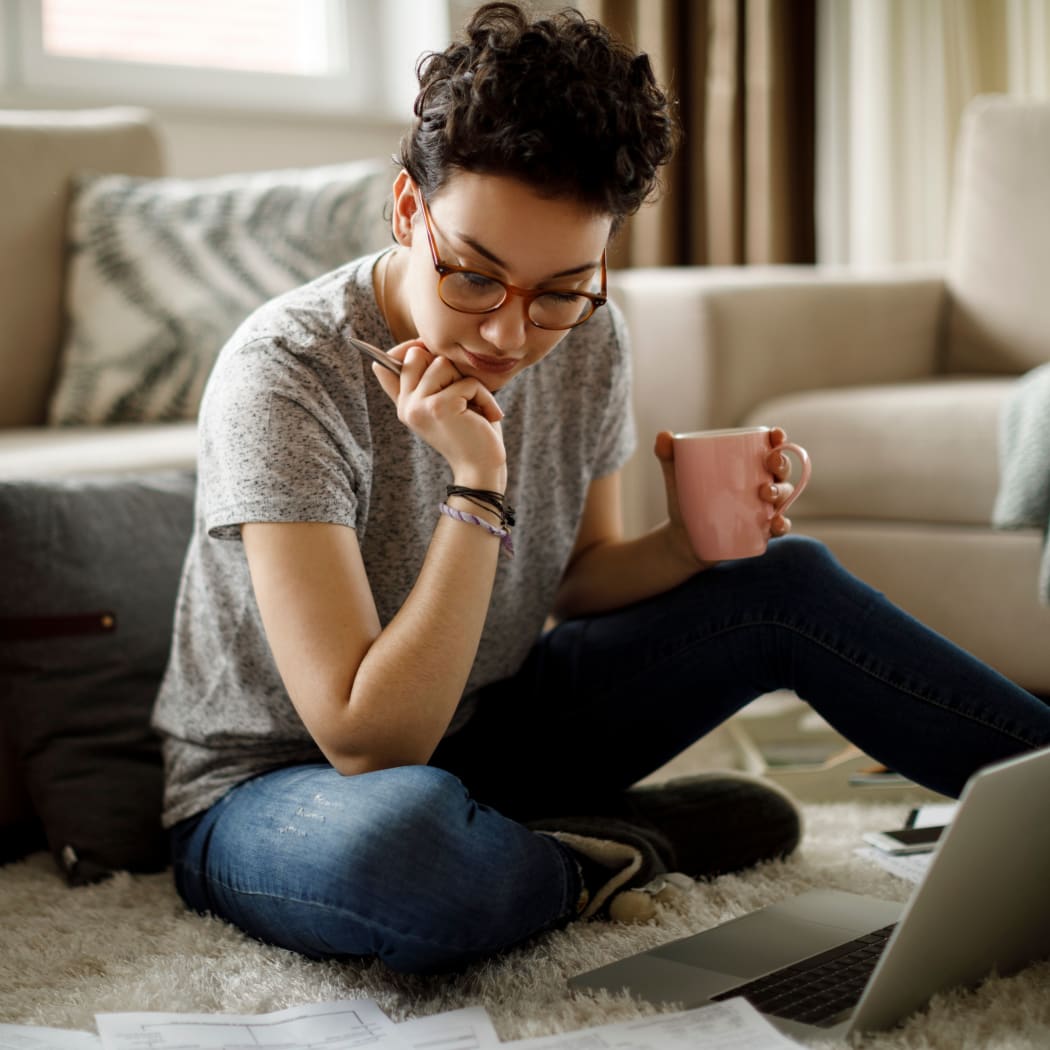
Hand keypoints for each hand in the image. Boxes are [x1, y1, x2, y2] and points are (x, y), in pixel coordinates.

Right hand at [371, 340, 506, 485]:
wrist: (482, 468)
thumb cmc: (471, 433)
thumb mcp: (445, 404)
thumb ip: (427, 382)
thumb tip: (409, 349)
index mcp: (404, 404)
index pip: (386, 365)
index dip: (408, 349)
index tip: (425, 349)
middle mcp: (406, 406)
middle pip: (417, 354)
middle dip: (446, 366)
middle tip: (462, 392)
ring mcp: (418, 406)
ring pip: (442, 364)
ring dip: (469, 383)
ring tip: (475, 406)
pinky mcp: (438, 407)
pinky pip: (466, 382)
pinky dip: (484, 396)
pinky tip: (487, 416)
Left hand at [653, 426, 796, 563]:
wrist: (681, 537)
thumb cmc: (686, 499)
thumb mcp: (677, 477)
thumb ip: (669, 456)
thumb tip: (663, 435)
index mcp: (747, 465)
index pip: (768, 447)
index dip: (778, 439)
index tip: (775, 434)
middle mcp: (762, 483)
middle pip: (781, 470)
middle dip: (782, 463)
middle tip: (770, 463)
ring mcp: (763, 508)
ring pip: (784, 496)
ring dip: (781, 492)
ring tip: (766, 493)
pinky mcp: (760, 530)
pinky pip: (779, 527)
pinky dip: (782, 525)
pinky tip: (776, 524)